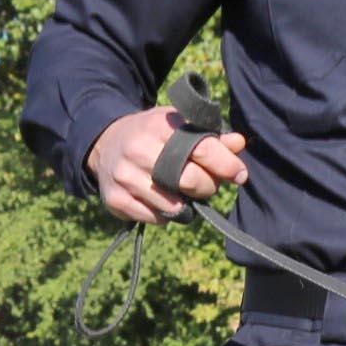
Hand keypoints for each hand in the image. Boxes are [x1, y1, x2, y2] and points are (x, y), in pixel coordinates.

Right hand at [87, 105, 247, 224]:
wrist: (106, 142)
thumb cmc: (154, 135)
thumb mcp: (179, 126)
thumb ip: (211, 137)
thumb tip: (239, 143)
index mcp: (159, 126)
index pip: (203, 149)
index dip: (227, 165)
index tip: (239, 174)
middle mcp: (138, 150)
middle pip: (190, 181)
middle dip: (207, 186)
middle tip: (204, 183)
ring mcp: (124, 176)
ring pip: (174, 206)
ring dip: (185, 203)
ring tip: (179, 190)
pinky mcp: (116, 199)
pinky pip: (156, 218)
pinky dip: (165, 214)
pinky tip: (160, 199)